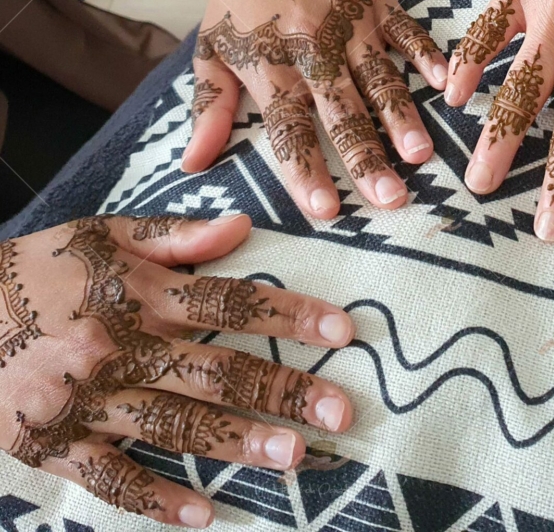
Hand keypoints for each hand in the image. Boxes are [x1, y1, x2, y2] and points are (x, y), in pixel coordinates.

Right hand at [0, 214, 355, 526]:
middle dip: (282, 390)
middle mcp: (120, 347)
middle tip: (340, 409)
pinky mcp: (52, 446)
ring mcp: (86, 402)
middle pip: (214, 371)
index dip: (289, 315)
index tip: (343, 330)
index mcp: (138, 293)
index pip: (230, 302)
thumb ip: (175, 234)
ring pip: (173, 426)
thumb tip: (243, 226)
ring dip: (236, 443)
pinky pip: (109, 479)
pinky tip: (201, 514)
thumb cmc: (35, 270)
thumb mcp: (102, 234)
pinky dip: (154, 498)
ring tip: (293, 456)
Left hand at [182, 0, 447, 217]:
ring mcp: (349, 24)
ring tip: (420, 154)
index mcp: (271, 66)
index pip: (289, 127)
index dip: (306, 169)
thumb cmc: (236, 1)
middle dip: (366, 158)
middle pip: (341, 111)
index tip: (326, 210)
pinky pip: (406, 30)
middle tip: (390, 198)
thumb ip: (209, 110)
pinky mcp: (376, 1)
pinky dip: (426, 55)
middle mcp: (312, 49)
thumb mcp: (210, 53)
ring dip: (400, 117)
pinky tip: (446, 84)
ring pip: (379, 77)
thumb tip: (191, 166)